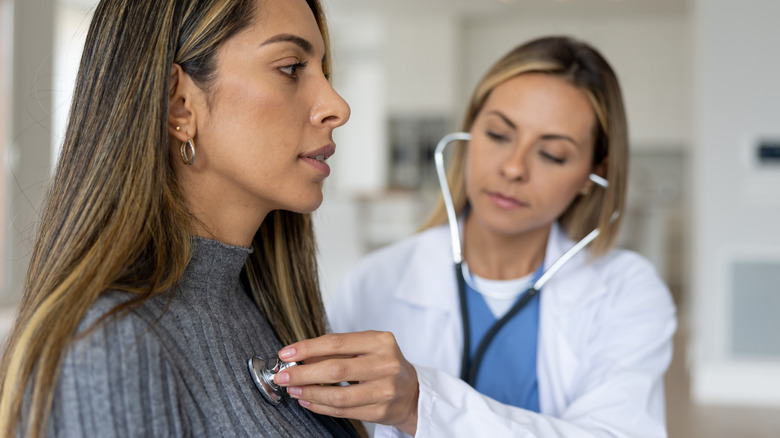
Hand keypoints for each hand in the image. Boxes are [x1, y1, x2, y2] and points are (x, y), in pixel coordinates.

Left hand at [274, 331, 418, 435]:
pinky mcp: (381, 411)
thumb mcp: (366, 348)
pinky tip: (308, 401)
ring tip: (293, 390)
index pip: (337, 342)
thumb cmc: (384, 365)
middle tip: (283, 376)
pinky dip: (321, 407)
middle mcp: (386, 364)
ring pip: (338, 395)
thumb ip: (337, 351)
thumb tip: (299, 356)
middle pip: (336, 369)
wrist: (412, 392)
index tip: (286, 353)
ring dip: (310, 393)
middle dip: (303, 373)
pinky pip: (344, 411)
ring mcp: (385, 390)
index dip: (308, 348)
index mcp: (381, 341)